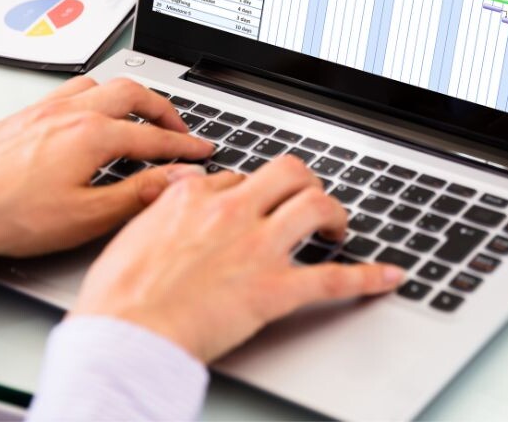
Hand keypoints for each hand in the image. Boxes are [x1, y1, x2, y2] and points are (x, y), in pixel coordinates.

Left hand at [0, 77, 212, 275]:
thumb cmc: (13, 218)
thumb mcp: (87, 215)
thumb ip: (139, 192)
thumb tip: (177, 177)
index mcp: (92, 135)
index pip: (153, 136)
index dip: (184, 145)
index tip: (202, 149)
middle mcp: (71, 113)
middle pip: (132, 94)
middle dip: (163, 108)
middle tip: (178, 128)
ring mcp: (44, 110)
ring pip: (99, 84)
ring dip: (126, 96)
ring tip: (138, 114)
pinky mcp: (23, 116)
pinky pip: (67, 91)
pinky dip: (91, 97)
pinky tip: (88, 113)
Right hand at [73, 155, 404, 363]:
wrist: (125, 334)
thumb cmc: (119, 294)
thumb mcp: (132, 230)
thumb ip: (164, 203)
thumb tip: (179, 185)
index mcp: (196, 197)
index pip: (240, 176)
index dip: (254, 191)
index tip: (257, 205)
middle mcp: (232, 211)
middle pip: (288, 173)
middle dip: (304, 182)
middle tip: (307, 200)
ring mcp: (257, 248)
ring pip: (315, 207)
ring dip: (335, 215)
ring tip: (337, 228)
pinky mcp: (274, 290)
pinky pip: (332, 278)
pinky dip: (367, 276)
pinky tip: (388, 276)